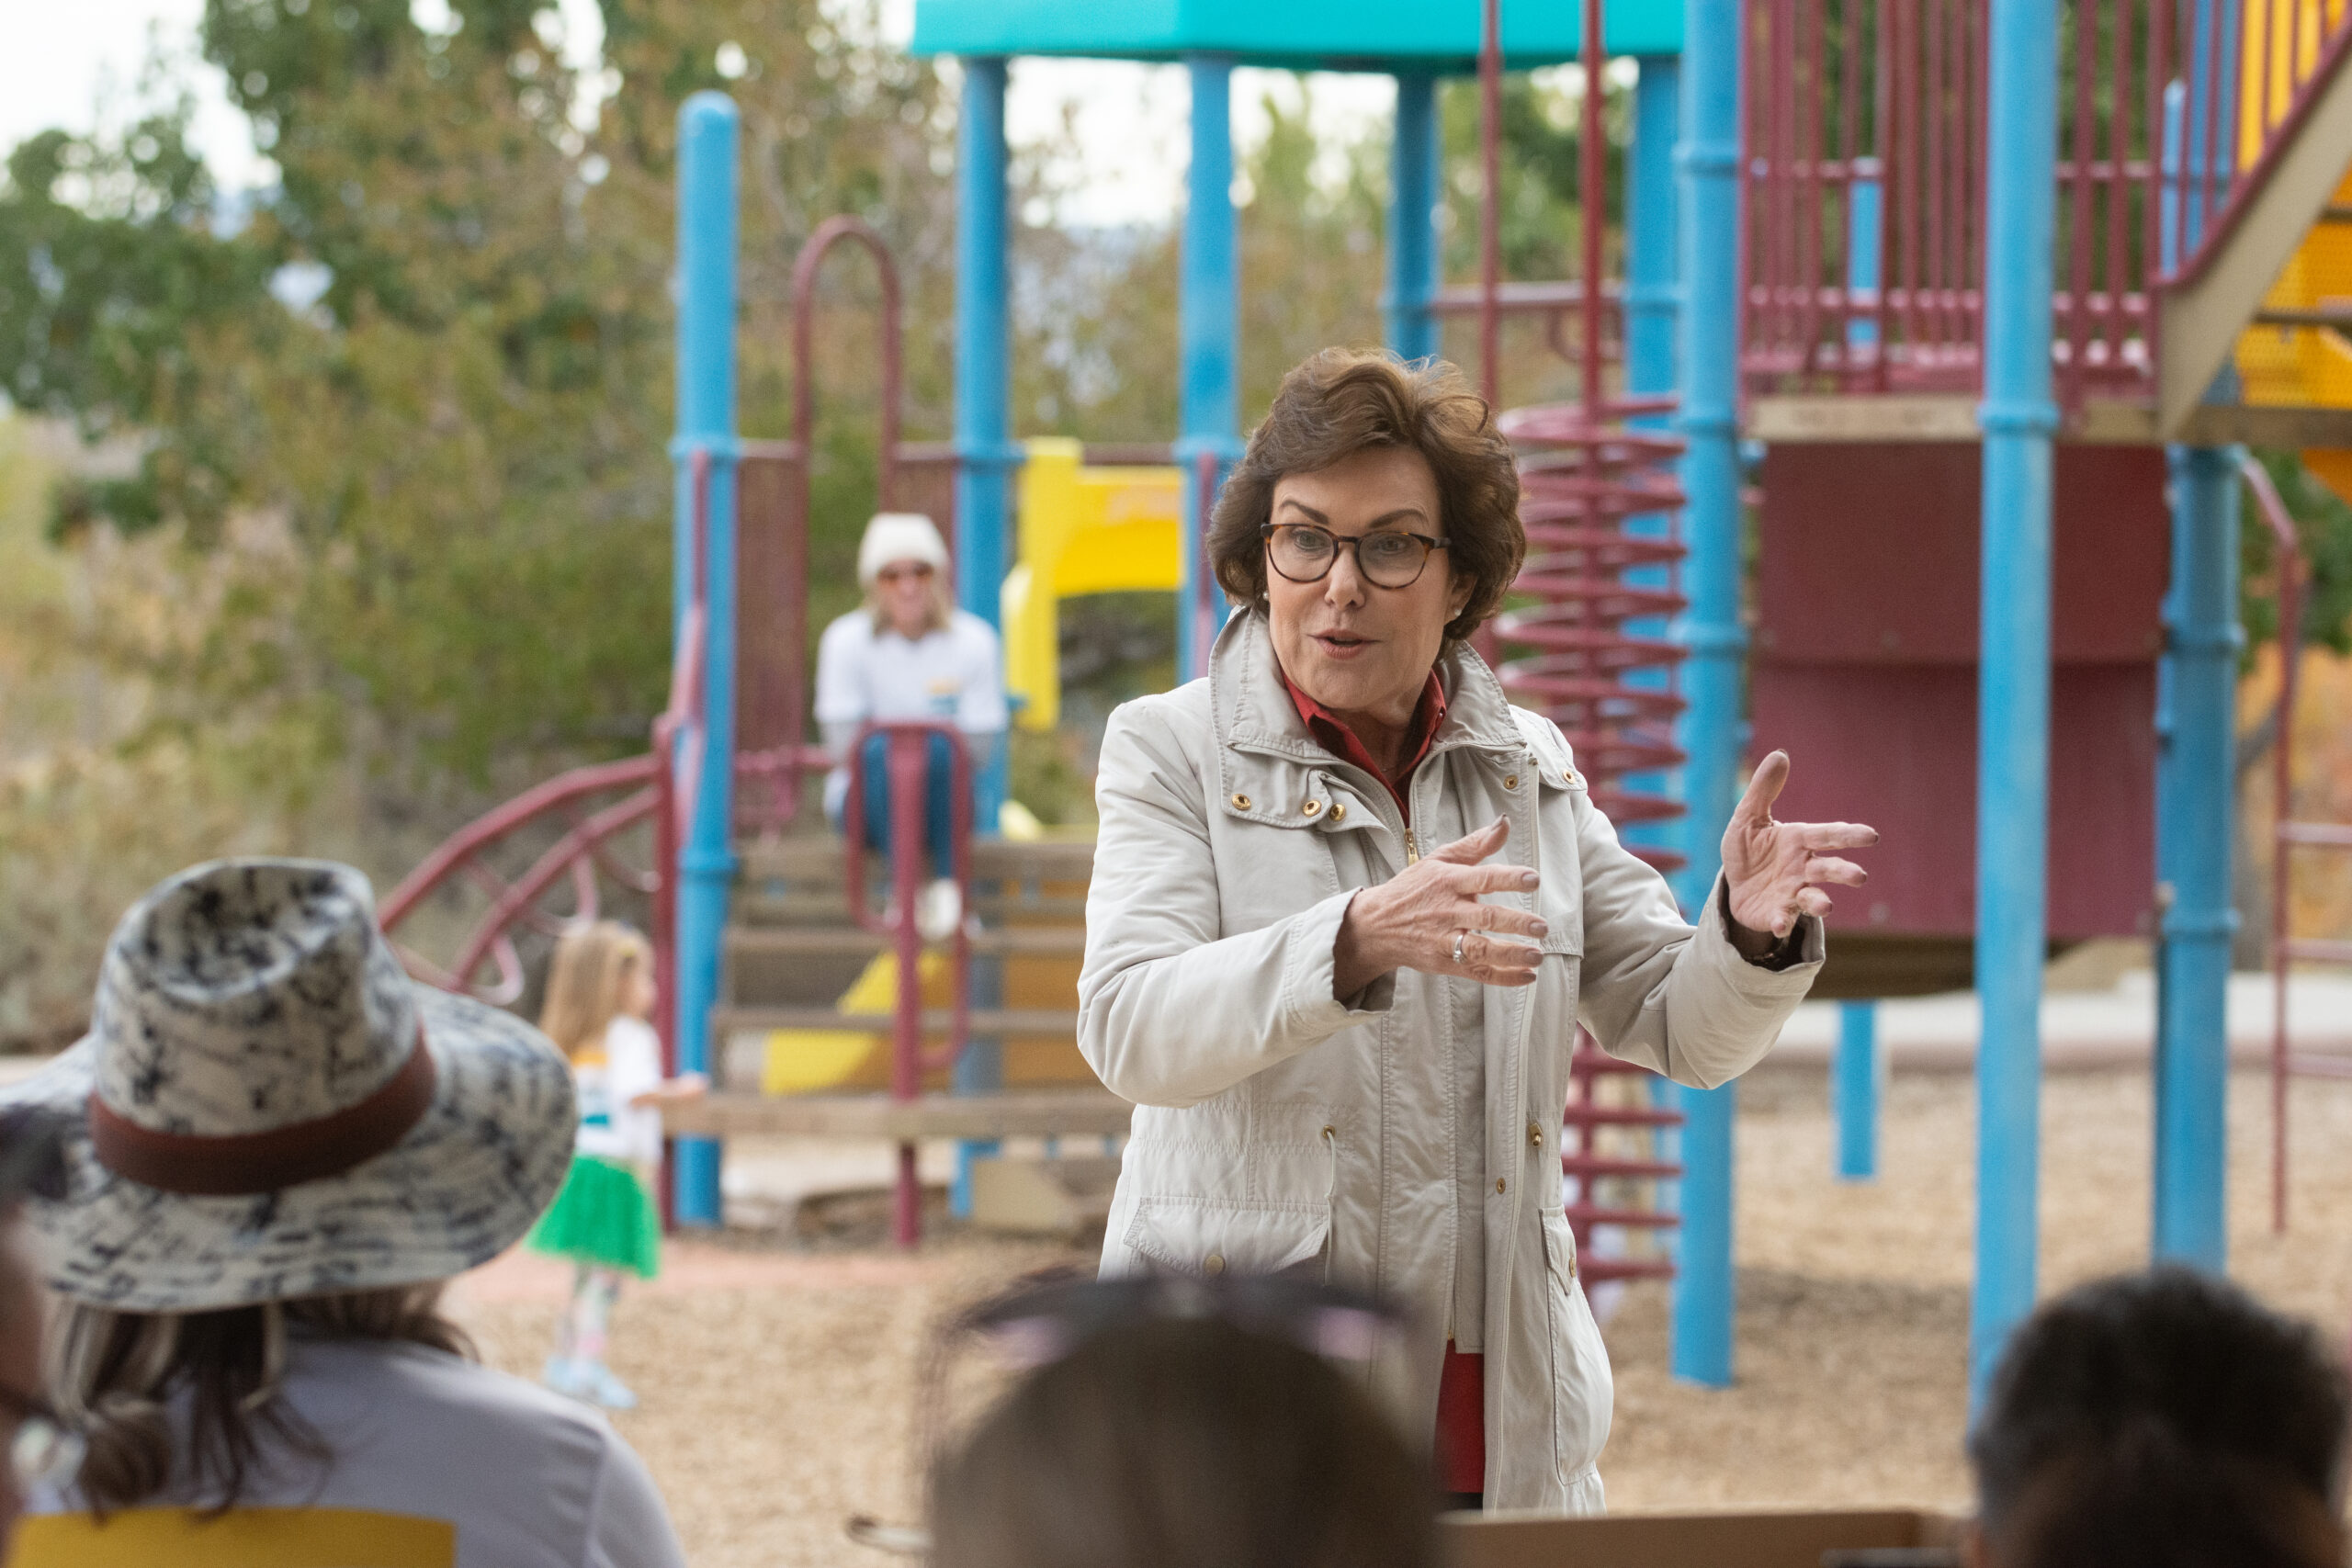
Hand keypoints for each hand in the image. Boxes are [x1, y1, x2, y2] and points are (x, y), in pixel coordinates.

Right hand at [1331, 819, 1547, 997]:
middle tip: (1541, 927)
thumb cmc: (1413, 888)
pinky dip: (1503, 977)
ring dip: (1511, 954)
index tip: (1533, 879)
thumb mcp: (1439, 859)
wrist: (1375, 926)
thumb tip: (1505, 823)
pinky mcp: (1445, 963)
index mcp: (1448, 882)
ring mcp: (1445, 940)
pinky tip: (1526, 975)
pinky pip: (1477, 972)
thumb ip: (1475, 844)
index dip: (1509, 878)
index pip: (1482, 878)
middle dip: (1516, 923)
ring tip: (1537, 955)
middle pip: (1486, 918)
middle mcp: (1447, 911)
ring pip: (1481, 950)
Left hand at [1720, 750, 1878, 938]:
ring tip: (1828, 906)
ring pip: (1813, 898)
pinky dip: (1783, 921)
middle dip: (1843, 873)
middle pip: (1827, 870)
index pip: (1827, 835)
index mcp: (1799, 840)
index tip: (1872, 836)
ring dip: (1821, 902)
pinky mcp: (1777, 913)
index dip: (1848, 835)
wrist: (1735, 885)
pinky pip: (1783, 918)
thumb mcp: (1748, 817)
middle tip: (1859, 876)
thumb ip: (1763, 789)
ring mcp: (1792, 893)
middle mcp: (1802, 868)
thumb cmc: (1749, 849)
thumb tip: (1780, 754)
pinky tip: (1779, 924)